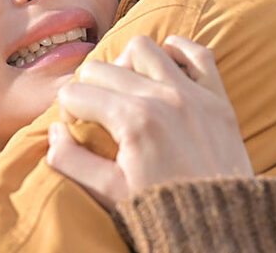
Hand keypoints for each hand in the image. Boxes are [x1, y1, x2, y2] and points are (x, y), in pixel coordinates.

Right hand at [46, 35, 252, 209]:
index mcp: (132, 120)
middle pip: (100, 68)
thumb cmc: (163, 211)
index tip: (77, 131)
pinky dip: (177, 52)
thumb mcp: (108, 193)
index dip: (67, 112)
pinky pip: (196, 52)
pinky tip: (164, 69)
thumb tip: (53, 131)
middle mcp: (162, 97)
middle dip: (88, 89)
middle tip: (95, 114)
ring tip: (125, 90)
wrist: (221, 228)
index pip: (75, 93)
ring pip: (142, 48)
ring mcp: (193, 93)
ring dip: (125, 65)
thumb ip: (69, 159)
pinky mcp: (217, 97)